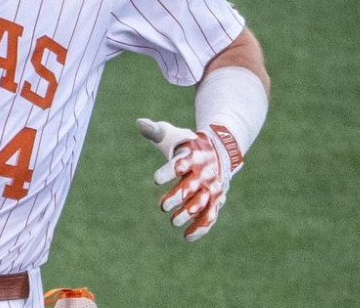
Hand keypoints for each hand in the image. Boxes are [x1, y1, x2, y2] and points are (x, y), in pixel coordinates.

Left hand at [137, 118, 231, 240]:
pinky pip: (211, 216)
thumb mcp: (172, 134)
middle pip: (191, 187)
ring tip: (172, 222)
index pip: (180, 164)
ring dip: (188, 214)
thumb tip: (139, 122)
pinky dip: (201, 227)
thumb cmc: (187, 144)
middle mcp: (204, 172)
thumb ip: (155, 131)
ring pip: (201, 203)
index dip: (169, 171)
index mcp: (192, 155)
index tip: (156, 179)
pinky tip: (187, 236)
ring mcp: (212, 187)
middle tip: (163, 207)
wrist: (220, 149)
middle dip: (177, 197)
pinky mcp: (217, 199)